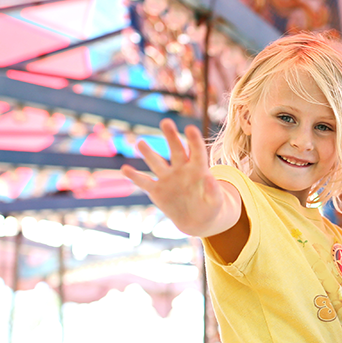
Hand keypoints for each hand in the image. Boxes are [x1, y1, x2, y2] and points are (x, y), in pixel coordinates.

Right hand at [121, 118, 228, 235]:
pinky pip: (144, 182)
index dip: (194, 140)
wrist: (196, 220)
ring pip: (157, 163)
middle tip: (165, 122)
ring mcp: (167, 179)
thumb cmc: (210, 208)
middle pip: (176, 150)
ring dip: (148, 153)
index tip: (190, 128)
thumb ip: (214, 192)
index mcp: (198, 169)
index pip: (197, 152)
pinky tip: (125, 169)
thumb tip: (210, 179)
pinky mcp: (157, 190)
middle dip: (171, 136)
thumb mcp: (216, 202)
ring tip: (140, 142)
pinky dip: (134, 176)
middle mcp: (181, 169)